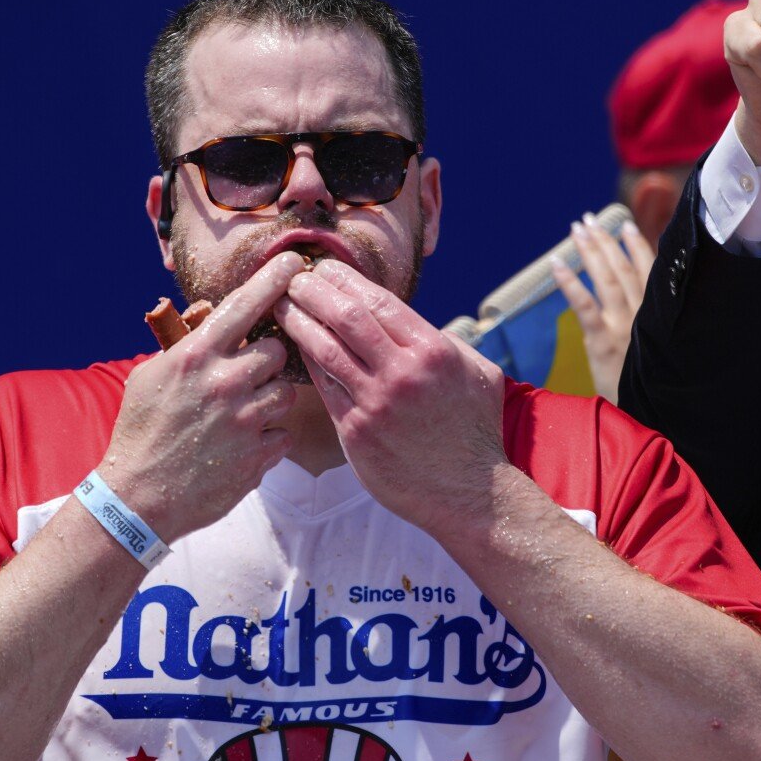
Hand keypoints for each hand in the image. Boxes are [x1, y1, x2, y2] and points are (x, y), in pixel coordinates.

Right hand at [99, 252, 304, 541]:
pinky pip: (282, 433)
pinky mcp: (258, 456)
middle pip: (278, 351)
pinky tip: (240, 445)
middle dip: (268, 360)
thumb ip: (187, 343)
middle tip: (247, 375)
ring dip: (269, 400)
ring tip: (239, 415)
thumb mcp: (150, 375)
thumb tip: (214, 313)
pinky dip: (267, 438)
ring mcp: (245, 420)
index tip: (296, 262)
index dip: (274, 280)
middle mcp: (225, 383)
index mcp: (196, 357)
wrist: (137, 498)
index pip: (245, 305)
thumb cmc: (141, 431)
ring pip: (285, 393)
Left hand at [274, 259, 509, 532]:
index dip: (345, 279)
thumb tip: (414, 322)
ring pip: (325, 350)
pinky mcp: (356, 433)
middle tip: (294, 278)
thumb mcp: (478, 374)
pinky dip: (308, 362)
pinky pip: (324, 388)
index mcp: (433, 351)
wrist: (469, 493)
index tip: (325, 267)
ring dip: (299, 322)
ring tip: (281, 306)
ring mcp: (376, 404)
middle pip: (345, 317)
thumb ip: (446, 343)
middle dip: (314, 291)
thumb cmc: (476, 431)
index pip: (378, 301)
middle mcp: (402, 373)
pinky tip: (295, 348)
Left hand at [550, 214, 655, 402]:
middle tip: (589, 219)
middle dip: (606, 241)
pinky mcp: (603, 342)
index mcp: (658, 316)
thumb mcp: (660, 352)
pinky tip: (557, 263)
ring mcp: (623, 327)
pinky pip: (584, 306)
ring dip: (591, 251)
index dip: (637, 247)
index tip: (626, 226)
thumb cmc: (654, 386)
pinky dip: (570, 283)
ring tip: (578, 229)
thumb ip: (652, 326)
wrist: (651, 415)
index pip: (650, 272)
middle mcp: (642, 316)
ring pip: (606, 280)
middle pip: (624, 269)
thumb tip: (642, 307)